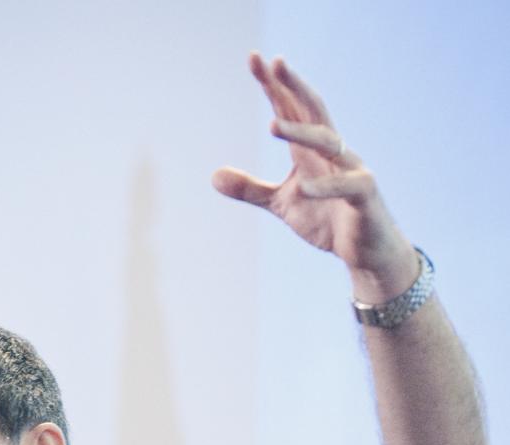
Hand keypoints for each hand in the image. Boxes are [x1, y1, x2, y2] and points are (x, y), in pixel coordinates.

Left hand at [212, 52, 415, 291]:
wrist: (366, 250)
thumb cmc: (327, 220)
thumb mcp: (282, 204)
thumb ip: (251, 189)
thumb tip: (213, 176)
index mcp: (311, 150)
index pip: (290, 110)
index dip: (274, 86)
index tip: (254, 60)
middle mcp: (333, 151)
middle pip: (313, 111)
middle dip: (293, 86)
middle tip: (273, 63)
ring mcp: (351, 170)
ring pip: (327, 143)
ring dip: (300, 133)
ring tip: (272, 125)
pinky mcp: (364, 195)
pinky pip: (344, 187)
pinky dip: (323, 187)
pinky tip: (302, 188)